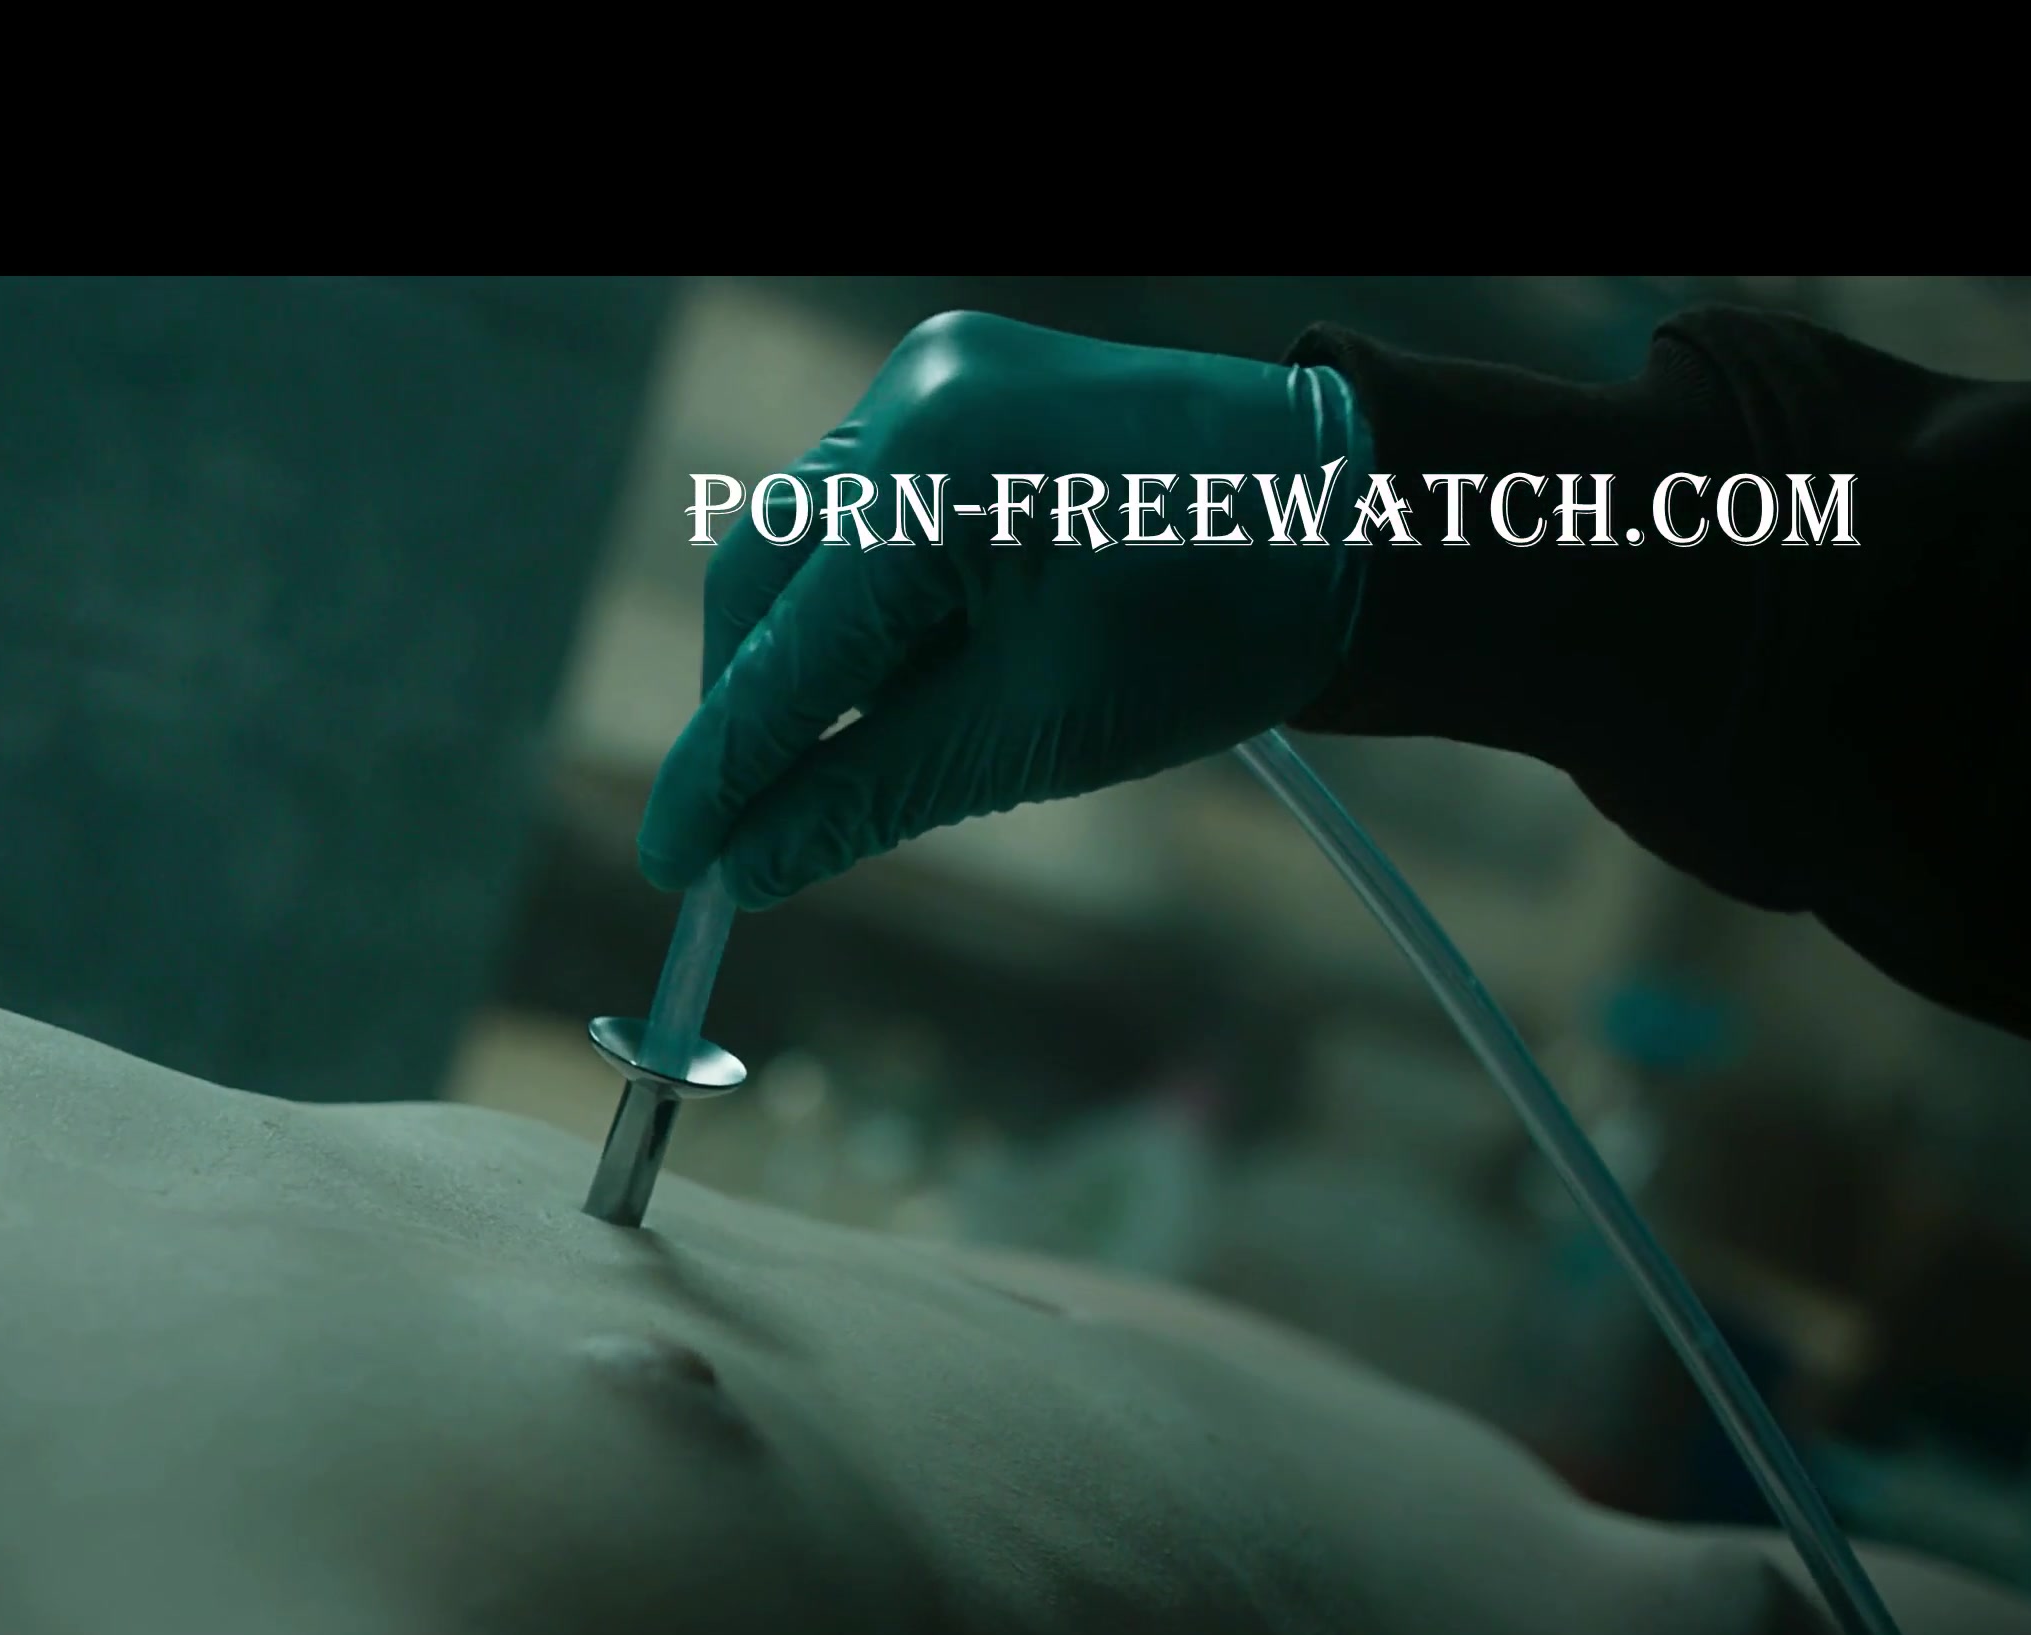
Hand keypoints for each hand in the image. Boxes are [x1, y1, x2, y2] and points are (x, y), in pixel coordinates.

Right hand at [636, 311, 1373, 905]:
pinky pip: (860, 505)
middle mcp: (912, 398)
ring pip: (803, 541)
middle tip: (754, 824)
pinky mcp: (959, 380)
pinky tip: (913, 665)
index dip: (720, 773)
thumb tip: (745, 864)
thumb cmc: (1213, 626)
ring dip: (809, 653)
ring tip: (862, 746)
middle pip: (762, 577)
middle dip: (755, 706)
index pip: (782, 656)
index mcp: (932, 479)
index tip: (674, 864)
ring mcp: (932, 374)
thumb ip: (864, 796)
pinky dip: (863, 597)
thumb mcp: (1027, 735)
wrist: (1356, 517)